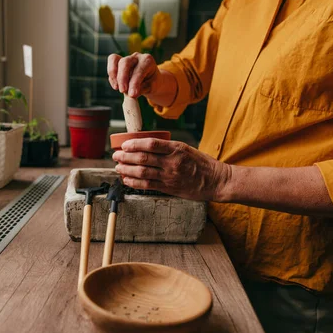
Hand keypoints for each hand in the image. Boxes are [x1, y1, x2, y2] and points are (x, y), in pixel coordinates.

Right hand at [107, 53, 159, 97]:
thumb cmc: (152, 83)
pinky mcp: (118, 62)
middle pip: (125, 62)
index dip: (134, 83)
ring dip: (113, 75)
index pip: (139, 70)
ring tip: (116, 88)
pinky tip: (116, 86)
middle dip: (122, 78)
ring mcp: (127, 58)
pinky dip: (112, 77)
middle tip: (122, 91)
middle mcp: (137, 57)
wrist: (151, 80)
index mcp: (147, 61)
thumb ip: (143, 89)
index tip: (132, 95)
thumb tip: (131, 95)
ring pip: (115, 59)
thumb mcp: (152, 87)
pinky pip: (111, 66)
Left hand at [112, 138, 231, 201]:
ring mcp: (170, 176)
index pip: (150, 144)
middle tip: (116, 156)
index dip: (134, 144)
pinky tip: (127, 179)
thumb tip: (146, 146)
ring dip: (126, 170)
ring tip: (118, 168)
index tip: (124, 145)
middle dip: (125, 157)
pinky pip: (147, 185)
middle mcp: (172, 162)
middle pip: (142, 158)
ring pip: (142, 172)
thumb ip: (168, 148)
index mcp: (176, 148)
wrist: (216, 180)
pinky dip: (134, 182)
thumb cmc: (201, 163)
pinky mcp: (169, 188)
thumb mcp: (186, 149)